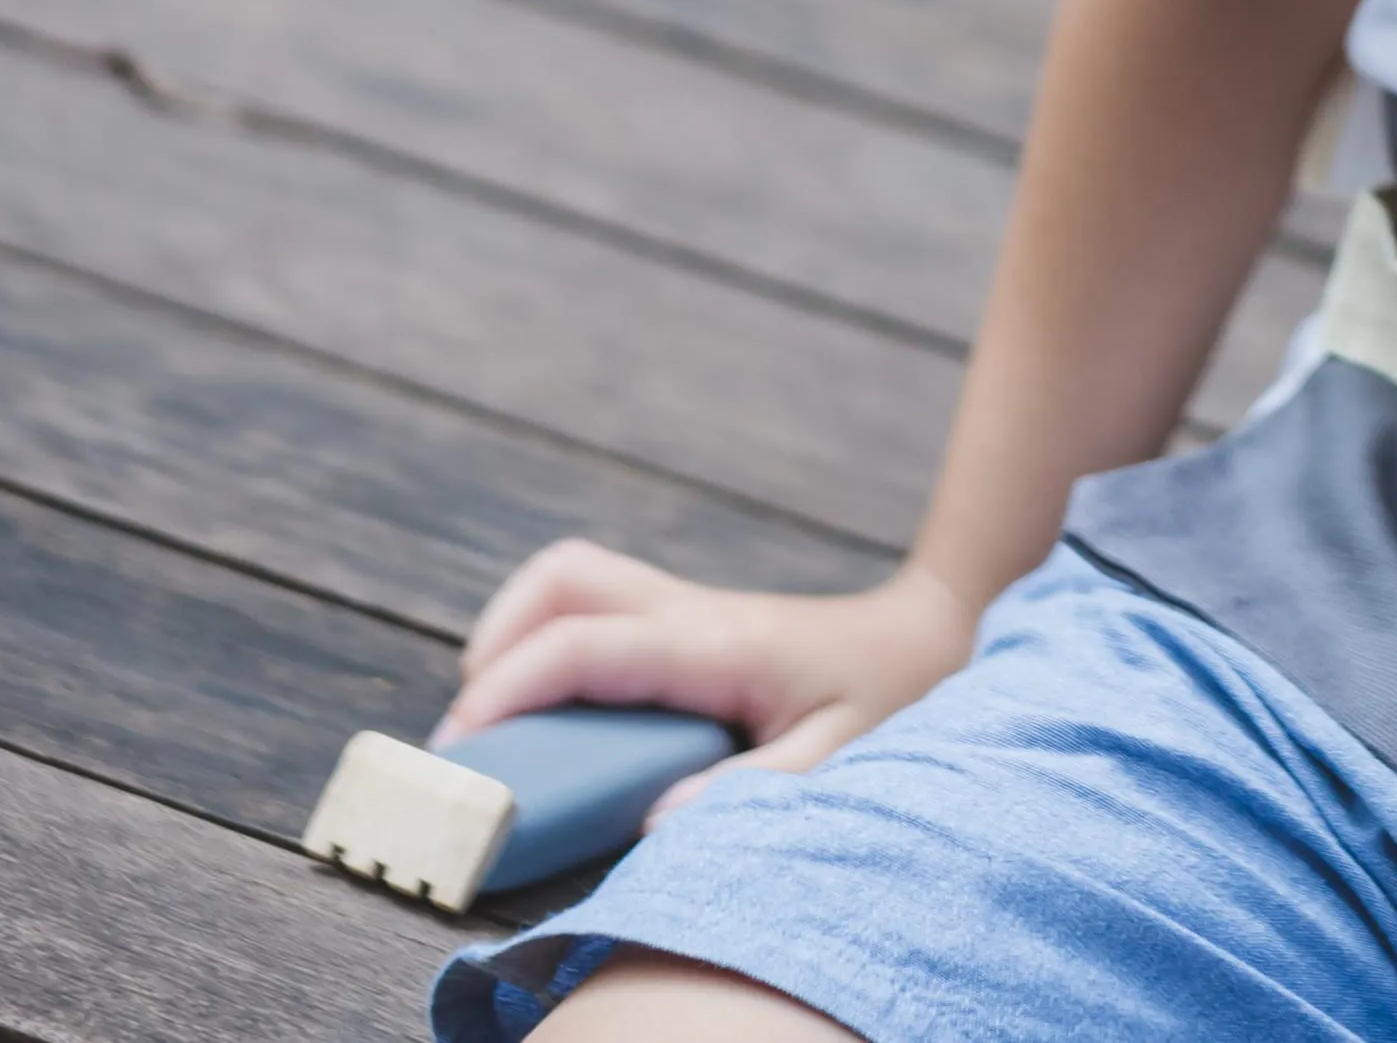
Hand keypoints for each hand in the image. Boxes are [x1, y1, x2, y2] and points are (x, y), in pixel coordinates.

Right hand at [440, 540, 984, 813]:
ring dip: (517, 637)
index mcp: (717, 644)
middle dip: (497, 641)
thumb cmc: (892, 694)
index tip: (463, 750)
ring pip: (570, 581)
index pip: (584, 643)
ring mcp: (686, 611)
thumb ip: (754, 787)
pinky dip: (550, 647)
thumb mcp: (842, 753)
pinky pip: (594, 613)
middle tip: (476, 732)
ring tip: (503, 724)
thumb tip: (658, 821)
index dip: (509, 690)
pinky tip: (560, 717)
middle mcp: (691, 613)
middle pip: (563, 577)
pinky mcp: (685, 625)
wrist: (933, 635)